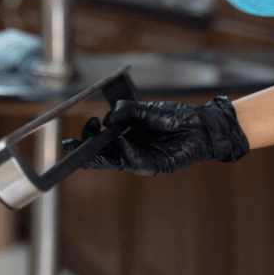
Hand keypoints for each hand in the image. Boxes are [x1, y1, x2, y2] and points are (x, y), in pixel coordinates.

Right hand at [61, 97, 248, 175]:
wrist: (203, 122)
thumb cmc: (176, 115)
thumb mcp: (148, 108)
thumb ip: (127, 111)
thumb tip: (108, 118)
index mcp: (128, 135)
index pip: (102, 142)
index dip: (87, 141)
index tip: (70, 138)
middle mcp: (133, 149)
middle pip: (106, 155)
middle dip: (88, 152)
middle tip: (74, 145)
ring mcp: (145, 158)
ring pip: (119, 162)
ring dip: (104, 155)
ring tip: (91, 145)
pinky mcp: (159, 165)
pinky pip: (140, 162)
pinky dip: (130, 153)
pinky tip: (122, 143)